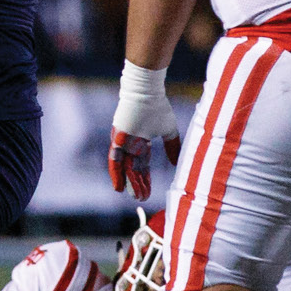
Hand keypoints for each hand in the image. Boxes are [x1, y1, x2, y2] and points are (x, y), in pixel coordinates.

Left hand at [109, 62, 180, 198]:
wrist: (148, 92)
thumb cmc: (158, 107)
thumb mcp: (168, 130)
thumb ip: (172, 146)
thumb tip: (176, 163)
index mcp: (142, 142)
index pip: (143, 165)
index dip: (146, 179)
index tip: (148, 192)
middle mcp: (130, 144)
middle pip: (133, 168)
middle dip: (137, 184)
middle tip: (140, 198)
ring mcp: (123, 142)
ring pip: (124, 167)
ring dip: (127, 181)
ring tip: (130, 195)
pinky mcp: (117, 138)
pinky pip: (115, 159)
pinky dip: (116, 173)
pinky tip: (118, 185)